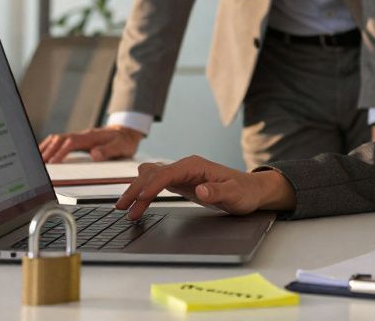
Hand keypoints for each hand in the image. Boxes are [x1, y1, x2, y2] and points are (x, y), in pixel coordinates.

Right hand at [38, 126, 143, 162]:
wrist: (127, 132)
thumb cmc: (124, 141)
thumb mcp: (122, 146)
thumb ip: (109, 150)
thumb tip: (94, 154)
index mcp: (91, 137)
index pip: (71, 143)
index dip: (60, 152)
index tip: (52, 162)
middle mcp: (83, 135)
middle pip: (60, 139)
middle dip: (48, 150)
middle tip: (38, 163)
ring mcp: (80, 137)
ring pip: (58, 139)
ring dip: (47, 148)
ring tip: (37, 159)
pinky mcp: (79, 141)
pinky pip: (61, 141)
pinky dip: (50, 146)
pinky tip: (45, 153)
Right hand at [114, 155, 295, 220]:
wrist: (251, 190)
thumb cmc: (244, 191)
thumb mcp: (235, 194)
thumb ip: (218, 191)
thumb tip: (202, 189)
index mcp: (195, 165)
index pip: (167, 173)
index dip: (153, 185)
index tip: (141, 199)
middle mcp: (185, 166)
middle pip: (153, 174)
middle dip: (136, 190)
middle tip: (123, 208)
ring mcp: (181, 173)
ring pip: (150, 178)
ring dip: (136, 191)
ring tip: (125, 209)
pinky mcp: (180, 182)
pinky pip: (156, 185)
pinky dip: (144, 193)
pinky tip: (137, 205)